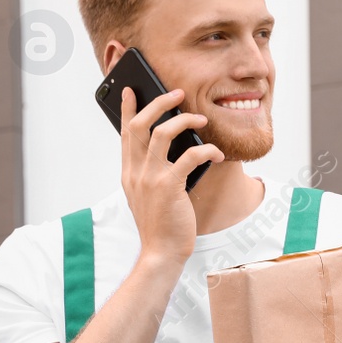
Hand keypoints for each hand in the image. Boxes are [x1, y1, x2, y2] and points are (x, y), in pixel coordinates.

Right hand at [121, 84, 224, 264]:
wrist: (161, 252)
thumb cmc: (161, 223)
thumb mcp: (148, 194)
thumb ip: (152, 172)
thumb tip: (171, 149)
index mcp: (128, 172)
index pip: (125, 133)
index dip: (129, 109)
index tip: (132, 90)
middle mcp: (135, 172)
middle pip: (140, 125)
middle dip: (159, 103)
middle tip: (177, 94)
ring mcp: (150, 178)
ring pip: (163, 133)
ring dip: (185, 120)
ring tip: (202, 119)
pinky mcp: (169, 187)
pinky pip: (190, 157)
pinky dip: (206, 150)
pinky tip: (216, 153)